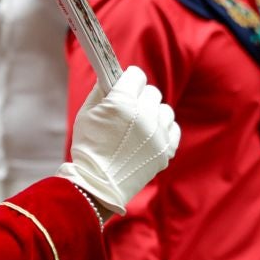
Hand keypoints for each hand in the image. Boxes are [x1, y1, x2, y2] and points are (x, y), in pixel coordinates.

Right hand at [59, 66, 180, 214]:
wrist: (97, 184)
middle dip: (140, 97)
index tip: (123, 87)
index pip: (136, 75)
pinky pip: (174, 128)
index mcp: (122, 103)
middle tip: (129, 110)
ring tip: (140, 125)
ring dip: (153, 113)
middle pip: (152, 92)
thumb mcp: (85, 113)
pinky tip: (150, 135)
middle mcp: (144, 116)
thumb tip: (111, 77)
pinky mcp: (166, 150)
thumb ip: (100, 91)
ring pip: (165, 109)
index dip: (128, 80)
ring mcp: (158, 134)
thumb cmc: (88, 147)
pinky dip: (163, 129)